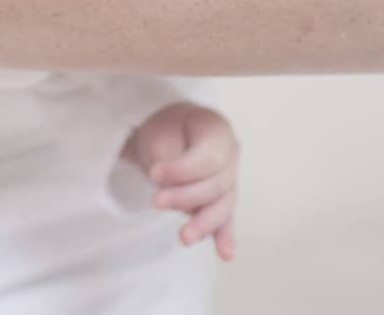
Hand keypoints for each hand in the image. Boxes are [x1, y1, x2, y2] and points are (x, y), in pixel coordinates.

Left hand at [121, 101, 238, 261]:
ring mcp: (230, 177)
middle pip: (218, 184)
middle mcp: (231, 155)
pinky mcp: (222, 198)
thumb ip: (174, 167)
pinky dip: (224, 236)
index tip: (153, 173)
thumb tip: (183, 203)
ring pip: (223, 205)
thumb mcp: (161, 136)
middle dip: (187, 197)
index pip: (208, 158)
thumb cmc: (163, 129)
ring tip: (183, 237)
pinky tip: (225, 254)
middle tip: (157, 202)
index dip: (182, 170)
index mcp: (217, 131)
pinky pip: (225, 218)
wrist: (163, 131)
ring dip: (204, 223)